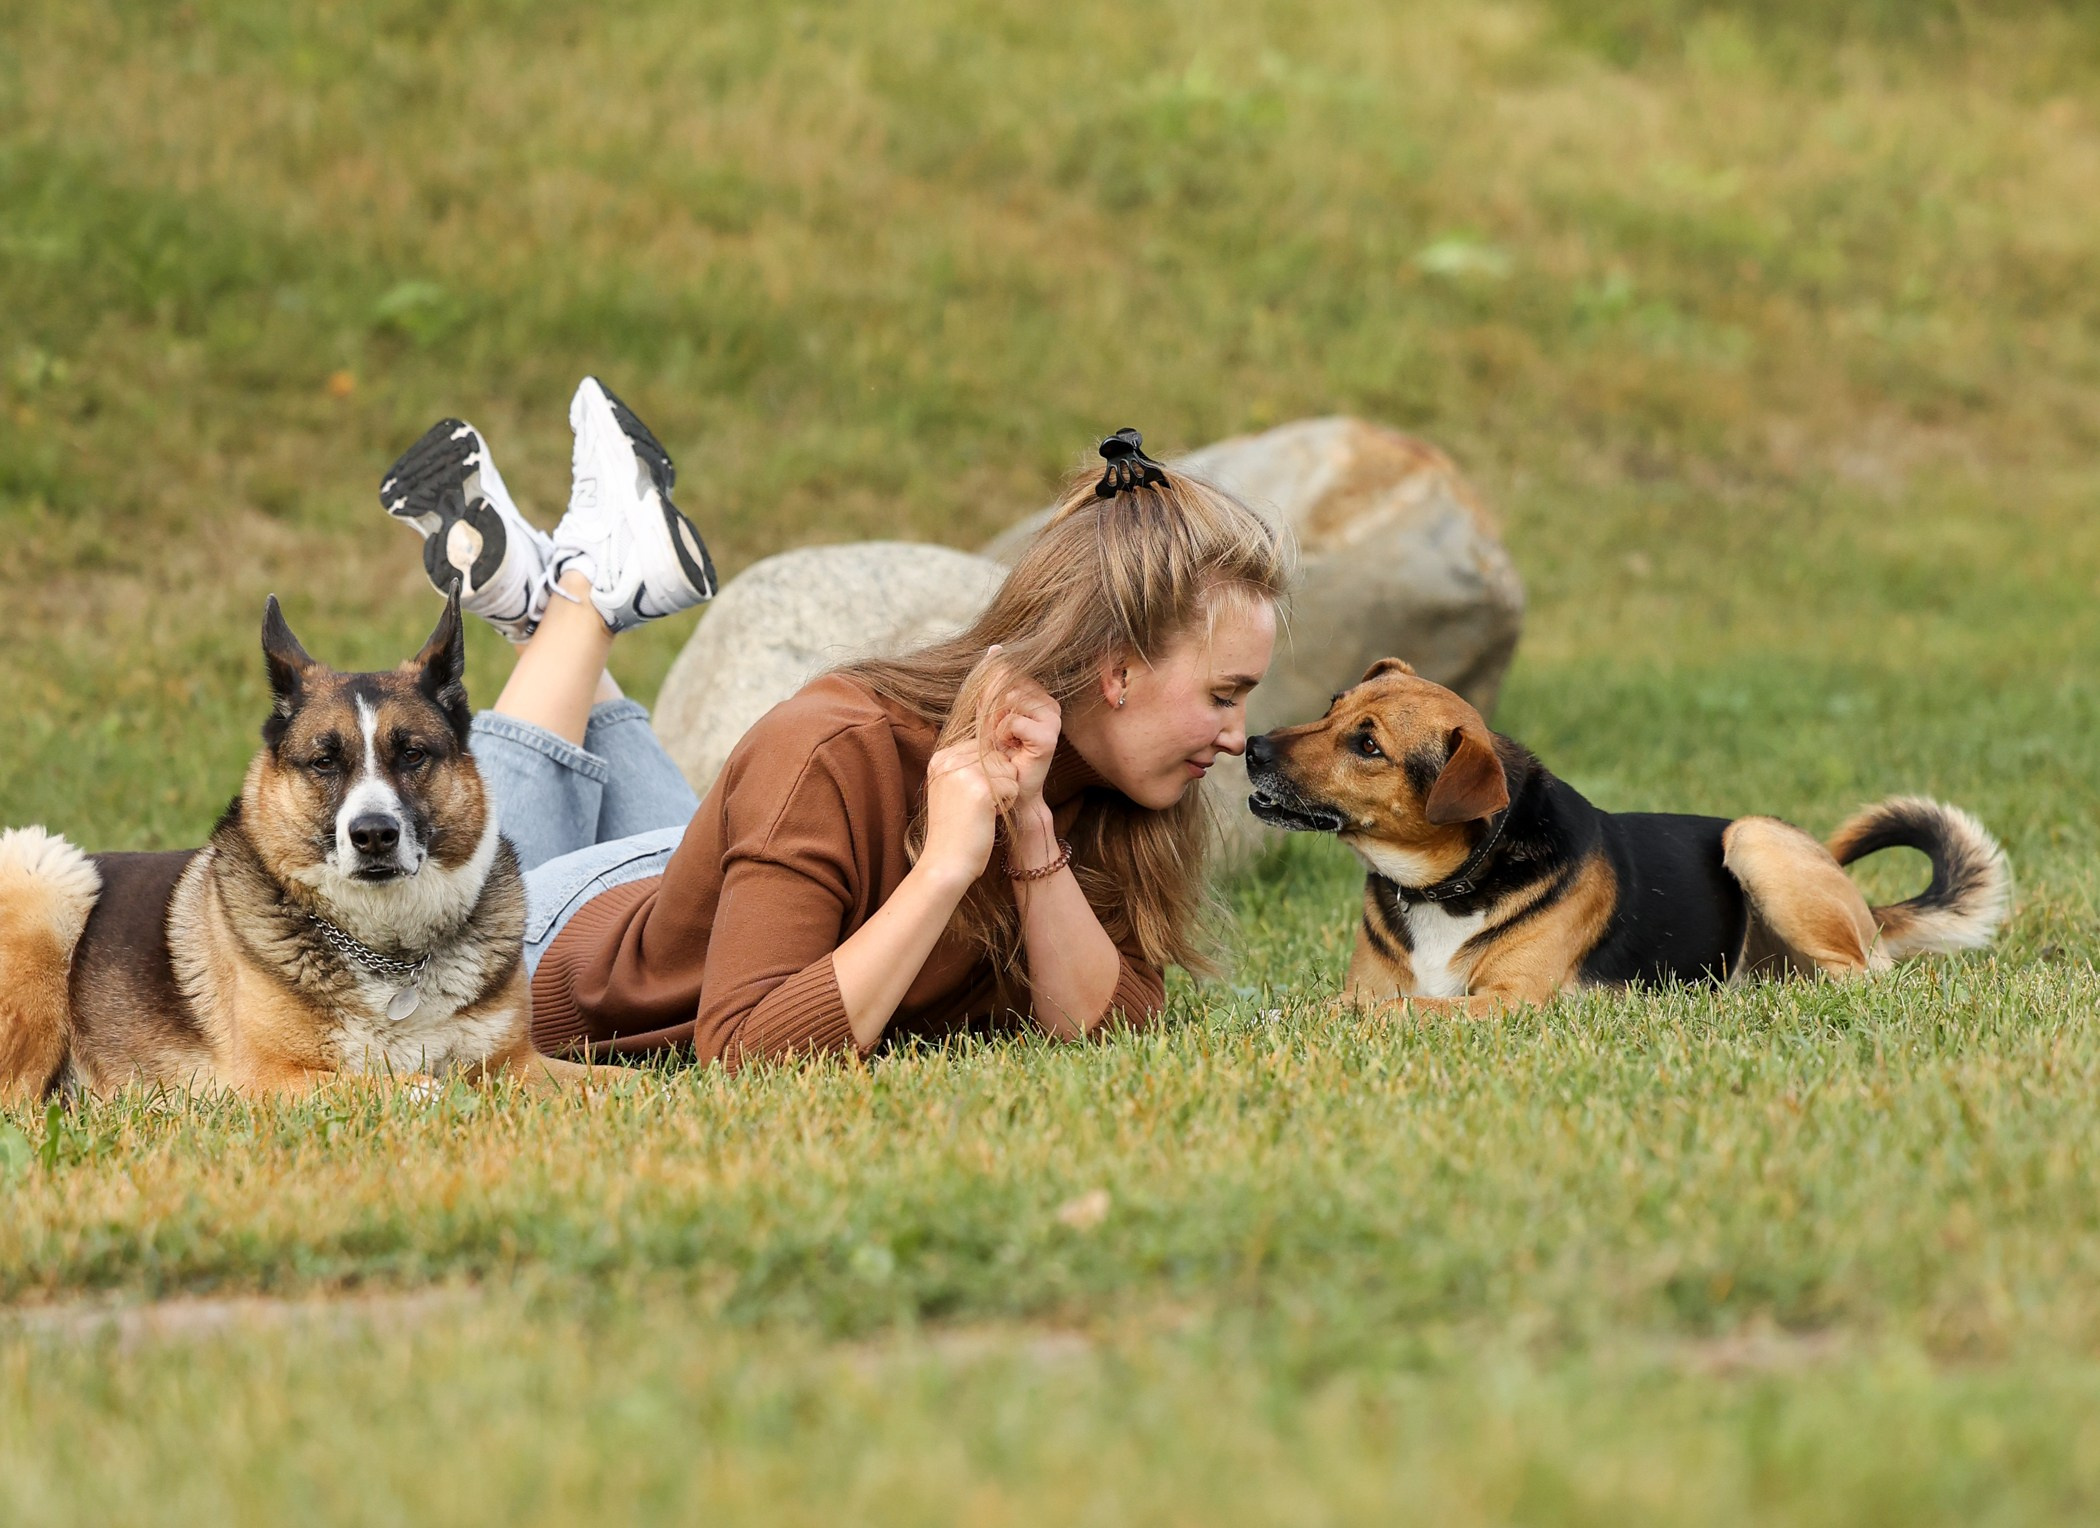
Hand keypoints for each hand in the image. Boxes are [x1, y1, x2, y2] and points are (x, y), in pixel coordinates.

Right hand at [921, 740, 1019, 886]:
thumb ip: (967, 765)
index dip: (987, 772)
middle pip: (997, 756)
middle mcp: (949, 760)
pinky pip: (1013, 786)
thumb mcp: (951, 788)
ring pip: (1008, 769)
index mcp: (941, 758)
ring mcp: (965, 772)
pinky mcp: (982, 788)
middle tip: (977, 805)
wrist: (945, 862)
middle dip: (998, 780)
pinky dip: (1007, 804)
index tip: (969, 796)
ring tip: (982, 810)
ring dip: (1004, 792)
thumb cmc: (953, 829)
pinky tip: (988, 817)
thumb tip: (999, 746)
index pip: (982, 747)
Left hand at [980, 646, 1061, 809]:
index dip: (989, 695)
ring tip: (1003, 742)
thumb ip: (991, 683)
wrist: (1011, 791)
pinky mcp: (1049, 736)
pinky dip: (1001, 736)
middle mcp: (1050, 703)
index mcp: (1039, 695)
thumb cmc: (999, 754)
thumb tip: (995, 647)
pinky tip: (1009, 750)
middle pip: (1006, 685)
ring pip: (1008, 701)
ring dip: (994, 725)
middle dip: (990, 711)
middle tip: (997, 736)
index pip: (1006, 673)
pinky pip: (1011, 721)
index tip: (993, 722)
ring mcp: (1052, 718)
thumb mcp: (989, 713)